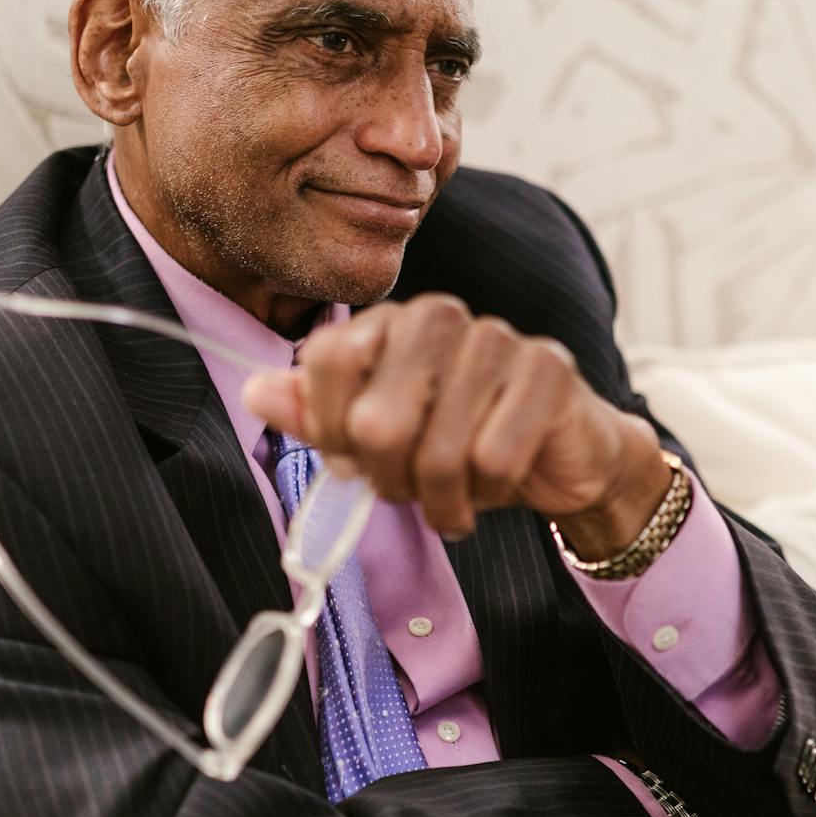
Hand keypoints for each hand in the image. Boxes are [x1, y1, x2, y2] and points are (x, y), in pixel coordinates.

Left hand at [240, 294, 668, 555]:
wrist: (562, 454)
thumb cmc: (461, 440)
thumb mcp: (378, 434)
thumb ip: (317, 413)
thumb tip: (254, 391)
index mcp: (390, 323)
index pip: (327, 359)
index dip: (329, 428)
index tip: (348, 461)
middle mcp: (439, 317)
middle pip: (377, 420)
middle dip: (389, 479)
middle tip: (408, 490)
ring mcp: (497, 339)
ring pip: (438, 451)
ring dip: (442, 498)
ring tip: (453, 499)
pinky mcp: (547, 370)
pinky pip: (494, 458)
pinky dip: (488, 493)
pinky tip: (496, 487)